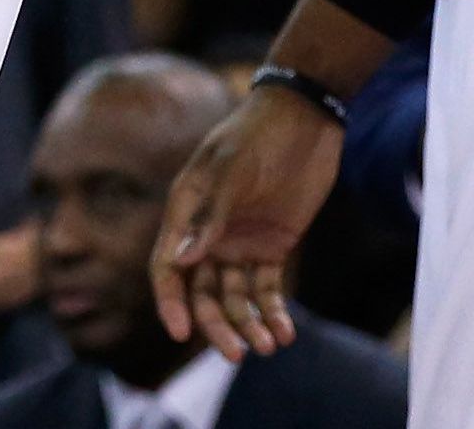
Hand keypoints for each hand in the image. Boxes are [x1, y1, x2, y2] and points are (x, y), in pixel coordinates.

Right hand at [150, 92, 340, 358]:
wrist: (305, 119)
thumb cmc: (258, 137)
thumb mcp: (233, 172)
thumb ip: (210, 215)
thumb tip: (182, 261)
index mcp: (186, 213)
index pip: (168, 267)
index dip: (170, 301)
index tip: (180, 333)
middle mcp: (208, 234)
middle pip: (202, 292)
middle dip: (217, 325)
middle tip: (238, 354)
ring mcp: (239, 242)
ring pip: (236, 296)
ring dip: (248, 324)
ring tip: (269, 346)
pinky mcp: (272, 246)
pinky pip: (267, 288)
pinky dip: (274, 312)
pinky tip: (285, 332)